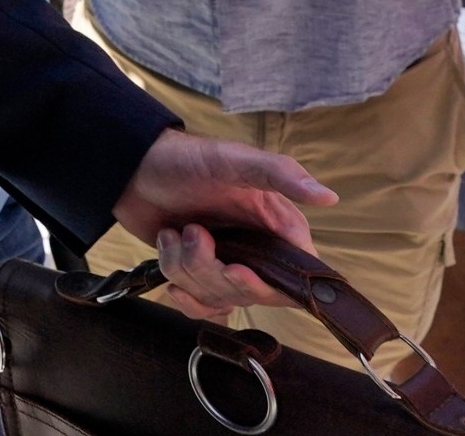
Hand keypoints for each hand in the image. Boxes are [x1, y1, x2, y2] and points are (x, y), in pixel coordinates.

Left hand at [112, 129, 337, 319]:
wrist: (133, 168)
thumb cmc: (188, 158)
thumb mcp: (236, 160)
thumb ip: (282, 175)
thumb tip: (330, 197)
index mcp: (277, 226)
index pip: (297, 273)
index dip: (272, 283)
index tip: (240, 270)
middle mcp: (257, 251)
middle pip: (254, 292)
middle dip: (216, 271)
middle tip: (193, 234)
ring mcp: (226, 265)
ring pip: (220, 298)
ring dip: (188, 269)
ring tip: (174, 233)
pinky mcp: (199, 275)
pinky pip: (202, 307)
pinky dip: (184, 295)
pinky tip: (172, 277)